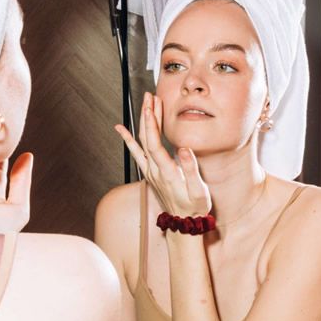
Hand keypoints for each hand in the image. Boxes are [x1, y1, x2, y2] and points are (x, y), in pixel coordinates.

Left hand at [114, 92, 210, 216]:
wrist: (183, 224)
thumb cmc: (195, 207)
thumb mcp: (199, 191)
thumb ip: (191, 170)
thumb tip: (184, 149)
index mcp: (167, 172)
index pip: (155, 144)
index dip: (152, 125)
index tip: (151, 107)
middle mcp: (154, 170)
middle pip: (146, 138)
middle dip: (147, 115)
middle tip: (150, 96)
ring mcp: (150, 171)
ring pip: (141, 142)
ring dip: (143, 121)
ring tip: (146, 103)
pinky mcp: (149, 172)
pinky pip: (136, 152)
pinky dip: (128, 139)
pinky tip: (121, 129)